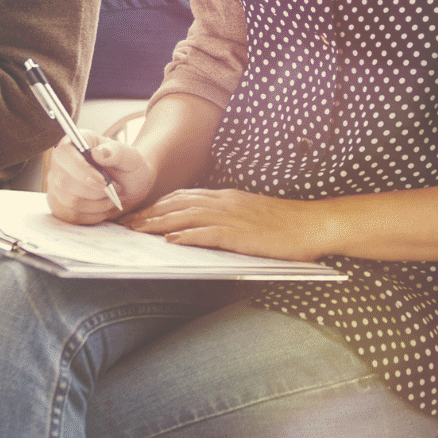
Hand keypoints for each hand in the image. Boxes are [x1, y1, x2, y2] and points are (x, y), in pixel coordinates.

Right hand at [47, 136, 154, 222]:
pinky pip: (72, 215)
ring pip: (69, 201)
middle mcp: (60, 163)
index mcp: (74, 143)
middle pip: (63, 181)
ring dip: (97, 203)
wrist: (130, 185)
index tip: (104, 180)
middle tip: (115, 187)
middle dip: (94, 190)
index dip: (81, 170)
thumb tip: (98, 153)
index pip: (63, 154)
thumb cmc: (127, 167)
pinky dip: (94, 214)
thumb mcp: (130, 156)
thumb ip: (117, 152)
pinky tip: (104, 206)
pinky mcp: (60, 205)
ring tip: (112, 197)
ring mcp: (57, 185)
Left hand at [124, 187, 333, 261]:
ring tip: (137, 231)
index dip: (158, 204)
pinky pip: (208, 234)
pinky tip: (171, 241)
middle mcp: (225, 202)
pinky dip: (187, 236)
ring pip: (187, 216)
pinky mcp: (241, 235)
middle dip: (149, 213)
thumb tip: (201, 227)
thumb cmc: (284, 224)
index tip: (138, 212)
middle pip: (178, 204)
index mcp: (227, 197)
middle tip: (125, 222)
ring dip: (158, 224)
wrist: (313, 223)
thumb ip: (227, 217)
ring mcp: (232, 217)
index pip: (184, 196)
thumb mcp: (251, 214)